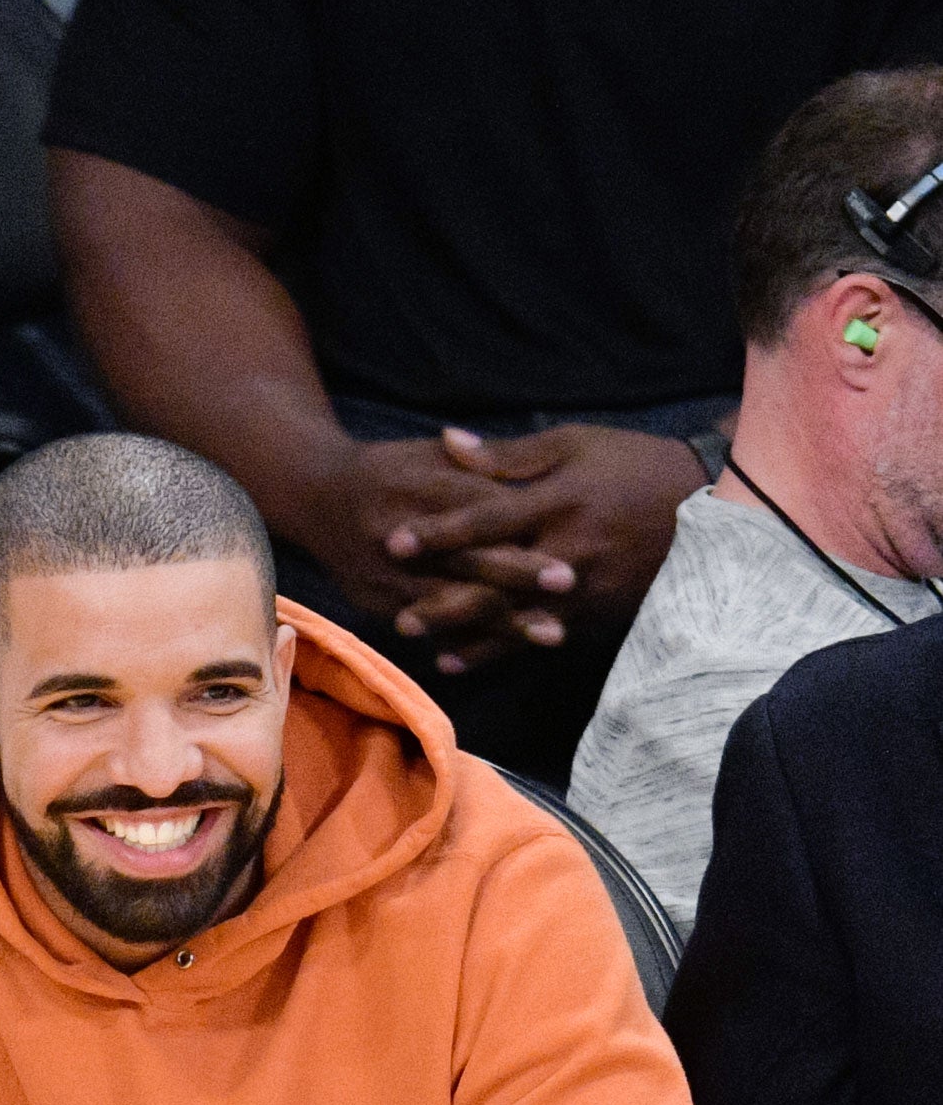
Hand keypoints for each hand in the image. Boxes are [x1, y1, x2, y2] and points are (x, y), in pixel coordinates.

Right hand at [294, 436, 580, 668]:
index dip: (523, 537)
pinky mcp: (377, 601)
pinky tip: (507, 652)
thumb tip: (526, 467)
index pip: (480, 515)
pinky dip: (469, 642)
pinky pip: (430, 627)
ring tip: (553, 633)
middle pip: (471, 564)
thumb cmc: (386, 471)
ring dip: (506, 623)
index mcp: (418, 489)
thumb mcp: (426, 454)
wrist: (314, 498)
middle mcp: (402, 537)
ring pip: (455, 605)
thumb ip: (474, 462)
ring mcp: (387, 575)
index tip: (568, 555)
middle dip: (523, 580)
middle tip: (572, 588)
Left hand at [386, 424, 704, 661]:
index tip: (396, 541)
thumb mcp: (575, 444)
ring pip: (511, 617)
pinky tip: (457, 662)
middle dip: (444, 601)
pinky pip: (536, 636)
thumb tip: (446, 442)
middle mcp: (566, 549)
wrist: (709, 510)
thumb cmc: (634, 466)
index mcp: (558, 500)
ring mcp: (582, 588)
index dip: (441, 532)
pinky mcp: (594, 613)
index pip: (489, 518)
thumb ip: (508, 454)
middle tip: (397, 618)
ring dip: (463, 634)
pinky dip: (495, 651)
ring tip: (419, 644)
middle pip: (494, 580)